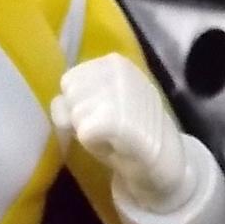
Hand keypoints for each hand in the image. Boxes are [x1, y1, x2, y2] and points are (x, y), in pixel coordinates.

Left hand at [52, 53, 193, 211]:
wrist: (166, 161)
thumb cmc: (128, 133)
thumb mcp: (100, 106)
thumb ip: (75, 99)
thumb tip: (59, 105)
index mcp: (115, 63)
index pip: (70, 81)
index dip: (78, 104)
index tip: (101, 115)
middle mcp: (119, 71)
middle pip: (70, 96)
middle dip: (80, 116)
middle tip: (106, 128)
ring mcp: (123, 94)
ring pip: (75, 114)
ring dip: (87, 131)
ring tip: (113, 137)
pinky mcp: (122, 121)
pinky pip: (85, 132)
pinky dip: (93, 144)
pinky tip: (114, 146)